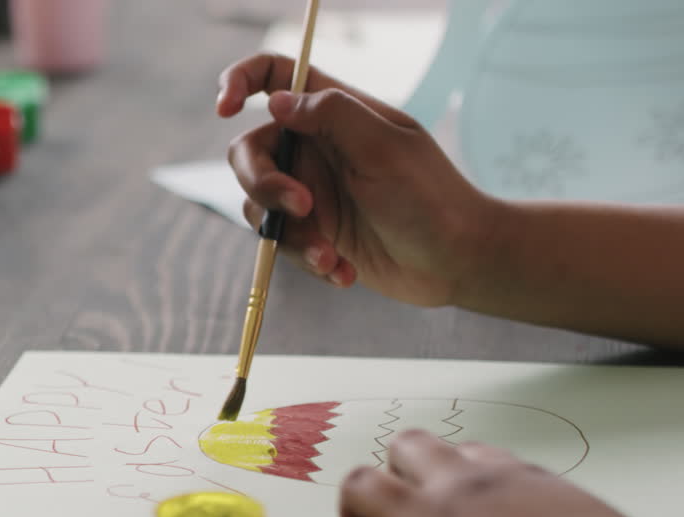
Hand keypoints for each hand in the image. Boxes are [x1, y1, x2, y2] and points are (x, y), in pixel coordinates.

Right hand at [217, 54, 500, 306]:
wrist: (457, 262)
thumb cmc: (432, 198)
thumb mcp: (385, 147)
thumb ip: (331, 115)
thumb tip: (277, 100)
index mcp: (334, 113)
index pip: (275, 76)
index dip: (240, 81)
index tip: (225, 108)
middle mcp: (316, 148)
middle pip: (250, 151)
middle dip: (265, 183)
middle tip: (303, 207)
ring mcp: (312, 193)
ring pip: (260, 206)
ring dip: (293, 235)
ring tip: (333, 257)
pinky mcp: (314, 234)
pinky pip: (282, 244)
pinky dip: (308, 260)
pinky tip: (344, 272)